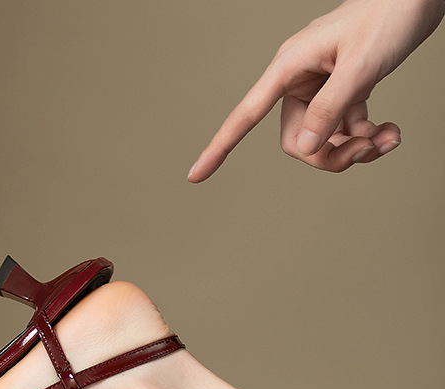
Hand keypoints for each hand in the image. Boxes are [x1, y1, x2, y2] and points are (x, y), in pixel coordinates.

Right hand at [187, 0, 444, 181]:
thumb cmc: (391, 15)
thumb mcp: (361, 65)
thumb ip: (330, 109)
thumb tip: (303, 149)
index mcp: (289, 67)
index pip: (244, 115)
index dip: (219, 148)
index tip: (195, 175)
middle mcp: (299, 80)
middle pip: (295, 141)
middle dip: (328, 155)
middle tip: (365, 150)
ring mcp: (321, 87)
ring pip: (321, 140)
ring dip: (355, 148)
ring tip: (387, 139)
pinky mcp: (344, 90)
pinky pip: (345, 129)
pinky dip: (368, 136)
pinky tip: (390, 132)